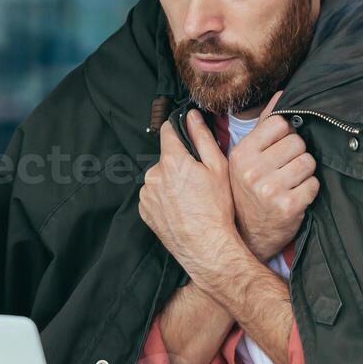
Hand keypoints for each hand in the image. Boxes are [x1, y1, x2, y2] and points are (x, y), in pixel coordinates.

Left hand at [138, 110, 245, 276]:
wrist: (207, 247)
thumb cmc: (216, 210)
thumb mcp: (218, 168)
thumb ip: (203, 138)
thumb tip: (192, 116)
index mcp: (172, 161)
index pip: (168, 132)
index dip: (178, 131)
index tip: (184, 135)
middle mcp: (153, 175)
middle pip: (165, 158)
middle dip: (178, 164)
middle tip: (198, 180)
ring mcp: (146, 194)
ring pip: (158, 178)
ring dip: (170, 182)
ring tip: (190, 198)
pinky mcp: (144, 210)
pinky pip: (153, 196)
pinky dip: (163, 198)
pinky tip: (181, 208)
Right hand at [228, 91, 319, 260]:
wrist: (249, 234)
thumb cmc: (249, 190)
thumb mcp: (247, 157)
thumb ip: (264, 125)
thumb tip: (282, 94)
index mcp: (242, 153)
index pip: (280, 123)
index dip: (286, 135)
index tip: (278, 150)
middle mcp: (253, 170)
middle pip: (297, 142)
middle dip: (296, 155)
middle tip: (284, 170)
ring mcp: (270, 188)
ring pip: (308, 162)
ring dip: (304, 173)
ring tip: (289, 183)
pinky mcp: (288, 205)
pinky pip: (314, 184)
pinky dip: (309, 191)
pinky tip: (295, 197)